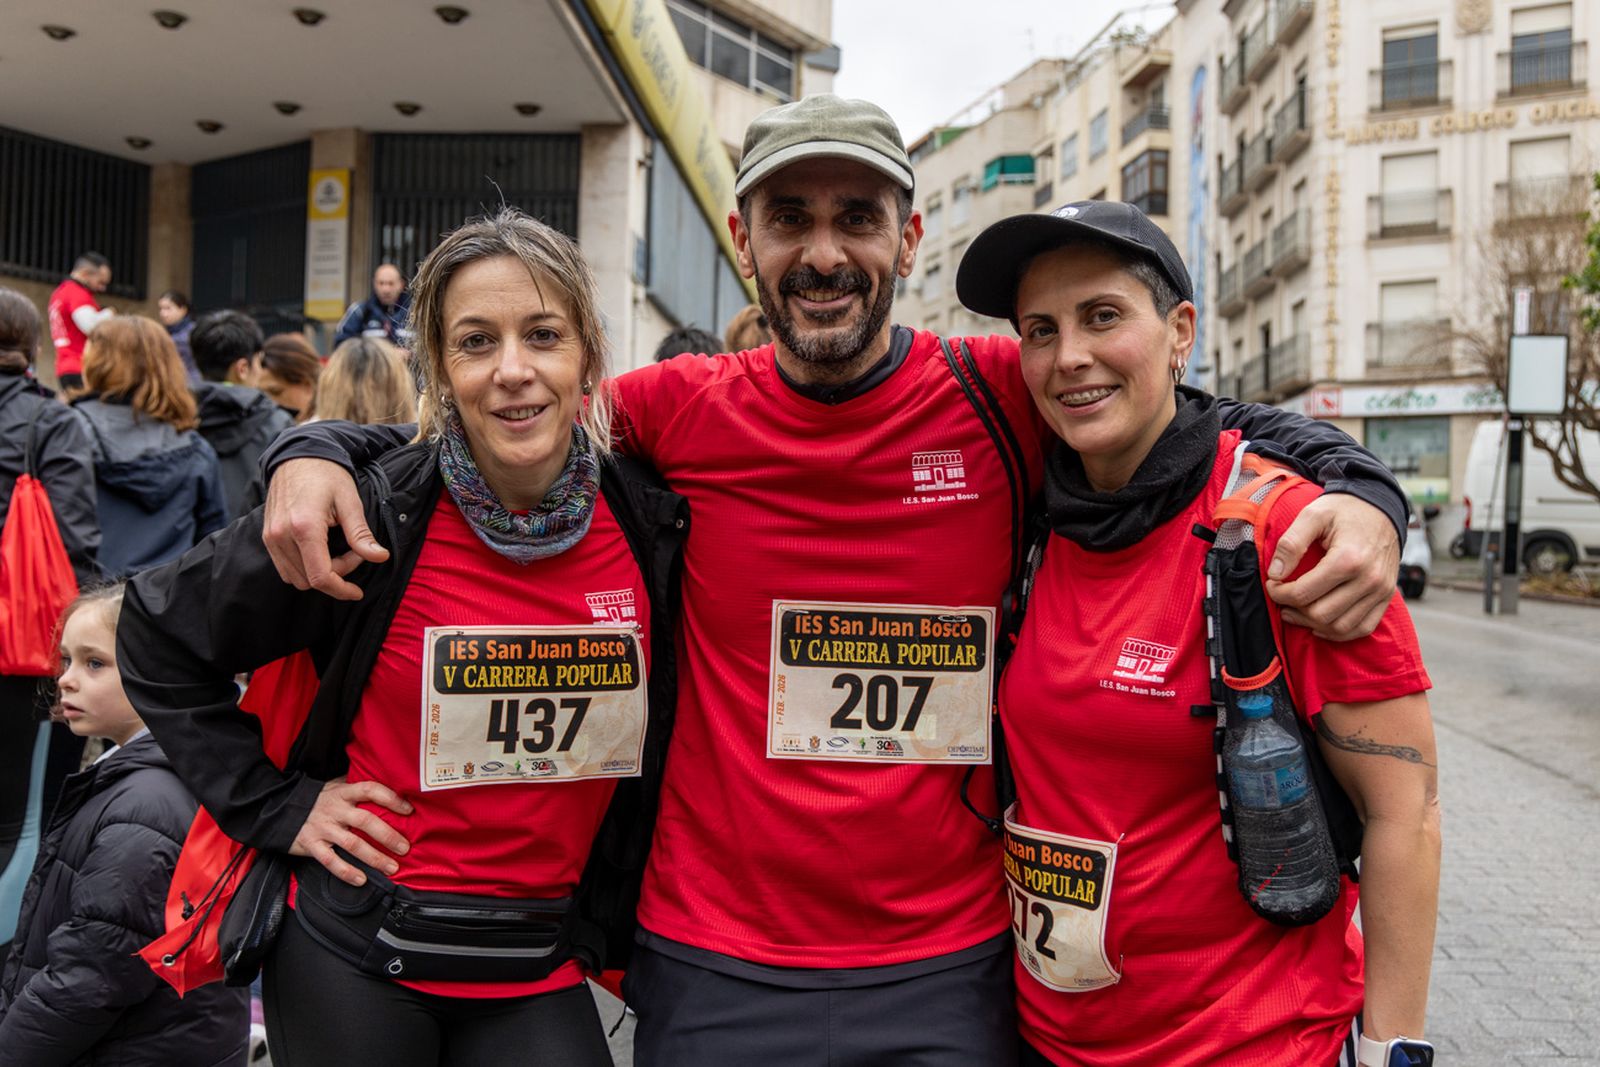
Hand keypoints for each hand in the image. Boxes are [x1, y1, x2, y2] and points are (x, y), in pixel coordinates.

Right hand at [263, 458, 388, 600]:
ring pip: (296, 577)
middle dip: (336, 574)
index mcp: (304, 527)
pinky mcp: (268, 536)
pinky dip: (306, 567)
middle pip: (310, 579)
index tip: (357, 592)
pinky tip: (322, 549)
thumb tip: (380, 557)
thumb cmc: (327, 475)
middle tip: (354, 552)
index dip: (341, 590)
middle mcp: (281, 535)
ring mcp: (271, 537)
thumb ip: (361, 533)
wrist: (298, 455)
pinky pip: (285, 567)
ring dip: (320, 571)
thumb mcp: (350, 501)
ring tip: (339, 549)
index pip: (320, 576)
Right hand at [289, 777, 412, 886]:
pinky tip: (361, 880)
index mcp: (343, 792)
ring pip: (352, 844)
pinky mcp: (311, 845)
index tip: (409, 810)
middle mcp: (335, 809)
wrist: (278, 809)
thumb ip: (356, 786)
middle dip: (388, 835)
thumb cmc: (316, 799)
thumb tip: (387, 784)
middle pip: (366, 821)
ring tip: (392, 868)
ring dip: (374, 857)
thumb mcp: (334, 786)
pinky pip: (331, 861)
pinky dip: (346, 872)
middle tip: (405, 848)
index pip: (371, 790)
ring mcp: (323, 828)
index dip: (391, 799)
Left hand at [1266, 493, 1399, 640]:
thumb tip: (1274, 573)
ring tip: (1295, 611)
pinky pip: (1362, 628)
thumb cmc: (1343, 510)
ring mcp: (1381, 591)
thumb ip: (1291, 543)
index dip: (1279, 593)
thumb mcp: (1312, 515)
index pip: (1303, 593)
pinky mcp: (1386, 597)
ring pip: (1340, 627)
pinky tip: (1320, 624)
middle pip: (1320, 614)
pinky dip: (1339, 632)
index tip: (1272, 584)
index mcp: (1348, 559)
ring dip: (1313, 624)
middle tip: (1282, 597)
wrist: (1381, 507)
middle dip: (1293, 609)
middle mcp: (1368, 579)